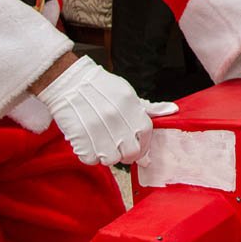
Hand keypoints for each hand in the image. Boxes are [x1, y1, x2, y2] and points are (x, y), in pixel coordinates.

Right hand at [38, 56, 173, 165]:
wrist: (68, 82)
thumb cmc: (99, 87)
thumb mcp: (127, 92)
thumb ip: (149, 107)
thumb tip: (172, 110)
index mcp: (130, 105)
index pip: (146, 134)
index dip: (144, 145)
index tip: (139, 148)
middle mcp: (115, 117)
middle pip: (131, 151)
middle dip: (128, 154)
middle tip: (120, 149)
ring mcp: (97, 128)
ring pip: (111, 159)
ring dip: (108, 157)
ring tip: (103, 146)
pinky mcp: (79, 137)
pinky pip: (91, 159)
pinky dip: (91, 157)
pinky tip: (90, 146)